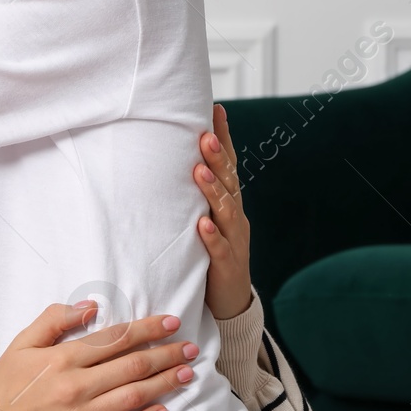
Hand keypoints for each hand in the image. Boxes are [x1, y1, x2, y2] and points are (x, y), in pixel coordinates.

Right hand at [0, 303, 198, 410]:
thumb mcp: (22, 342)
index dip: (147, 329)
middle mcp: (77, 385)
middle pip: (132, 365)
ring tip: (186, 374)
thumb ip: (55, 319)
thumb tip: (90, 306)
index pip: (115, 338)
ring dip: (163, 383)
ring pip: (133, 396)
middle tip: (190, 348)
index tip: (171, 323)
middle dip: (166, 354)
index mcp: (63, 357)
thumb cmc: (4, 382)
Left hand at [195, 103, 252, 319]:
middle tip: (203, 135)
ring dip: (213, 190)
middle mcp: (235, 216)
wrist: (229, 300)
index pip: (228, 165)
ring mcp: (234, 240)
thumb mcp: (204, 217)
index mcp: (229, 203)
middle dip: (217, 158)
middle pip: (228, 182)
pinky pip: (220, 248)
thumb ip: (196, 193)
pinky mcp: (228, 265)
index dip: (224, 139)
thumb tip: (176, 160)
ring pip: (226, 211)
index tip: (216, 111)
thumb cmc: (212, 253)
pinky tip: (203, 224)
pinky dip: (212, 236)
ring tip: (199, 171)